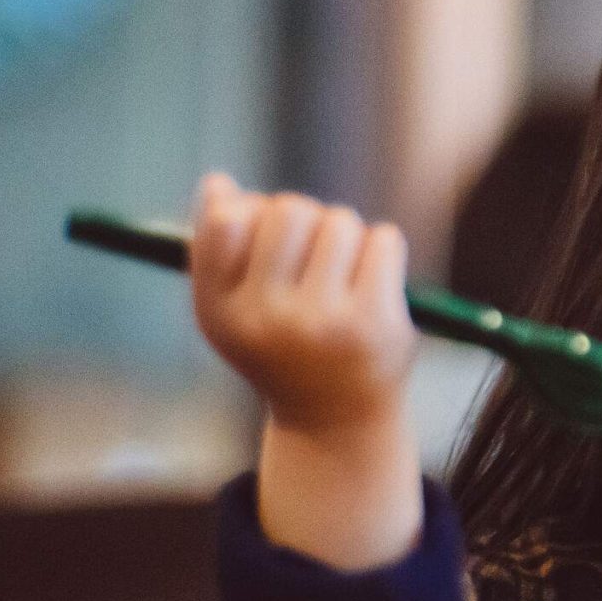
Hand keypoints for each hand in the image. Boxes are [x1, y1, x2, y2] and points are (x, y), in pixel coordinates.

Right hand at [189, 174, 422, 570]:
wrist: (336, 418)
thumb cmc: (281, 348)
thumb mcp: (233, 307)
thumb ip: (218, 248)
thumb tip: (219, 183)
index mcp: (221, 310)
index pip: (224, 222)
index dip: (251, 209)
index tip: (264, 232)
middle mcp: (267, 318)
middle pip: (291, 210)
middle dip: (308, 217)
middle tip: (312, 251)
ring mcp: (323, 322)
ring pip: (341, 222)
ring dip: (348, 234)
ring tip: (342, 272)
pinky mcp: (374, 323)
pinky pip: (383, 240)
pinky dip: (382, 250)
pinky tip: (373, 283)